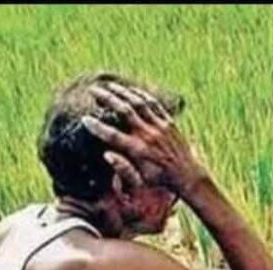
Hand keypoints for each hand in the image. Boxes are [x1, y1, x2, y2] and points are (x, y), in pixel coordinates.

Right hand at [82, 81, 206, 195]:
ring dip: (121, 92)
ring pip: (138, 103)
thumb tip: (107, 155)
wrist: (187, 175)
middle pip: (124, 111)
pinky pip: (153, 104)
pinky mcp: (168, 122)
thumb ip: (123, 168)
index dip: (98, 127)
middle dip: (106, 98)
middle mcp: (148, 135)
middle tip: (92, 90)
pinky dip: (140, 95)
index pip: (113, 136)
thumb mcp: (140, 180)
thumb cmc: (160, 180)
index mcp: (139, 151)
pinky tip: (130, 90)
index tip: (85, 119)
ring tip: (108, 85)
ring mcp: (159, 127)